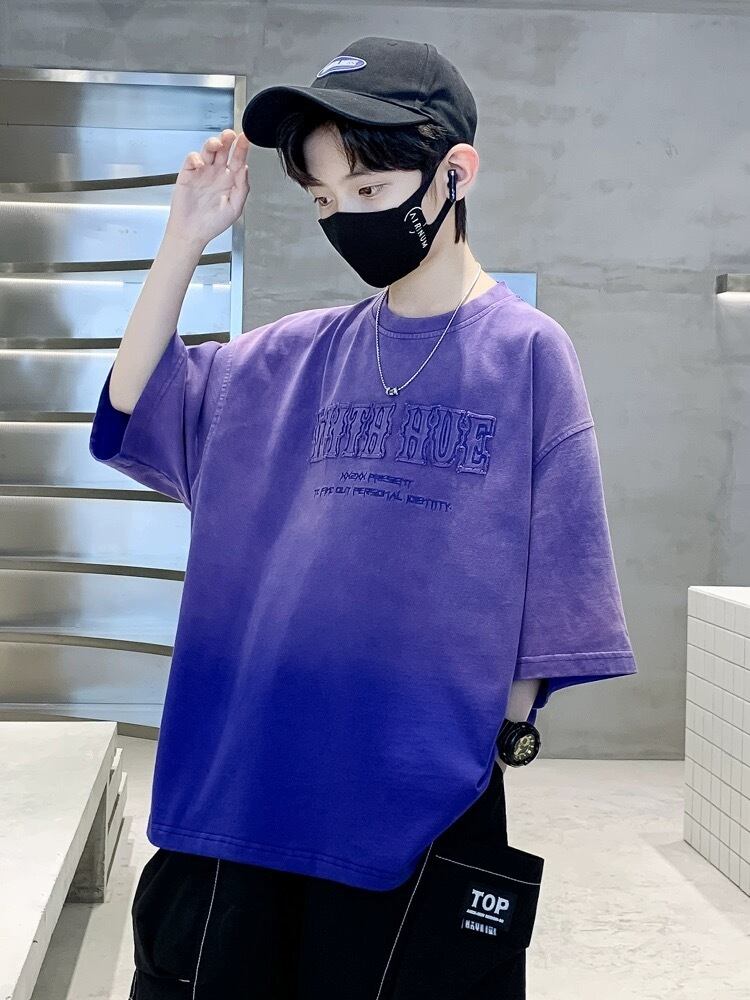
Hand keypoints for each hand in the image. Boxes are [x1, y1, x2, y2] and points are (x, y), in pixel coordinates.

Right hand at [165, 129, 251, 249]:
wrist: (192, 232)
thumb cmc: (213, 223)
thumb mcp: (234, 208)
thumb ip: (242, 188)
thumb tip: (245, 169)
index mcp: (230, 180)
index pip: (238, 159)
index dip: (242, 148)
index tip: (246, 139)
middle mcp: (217, 173)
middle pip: (223, 150)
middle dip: (227, 140)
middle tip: (231, 134)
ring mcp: (202, 172)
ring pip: (208, 150)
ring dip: (213, 143)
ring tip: (218, 143)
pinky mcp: (188, 174)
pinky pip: (192, 159)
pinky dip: (196, 158)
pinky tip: (200, 163)